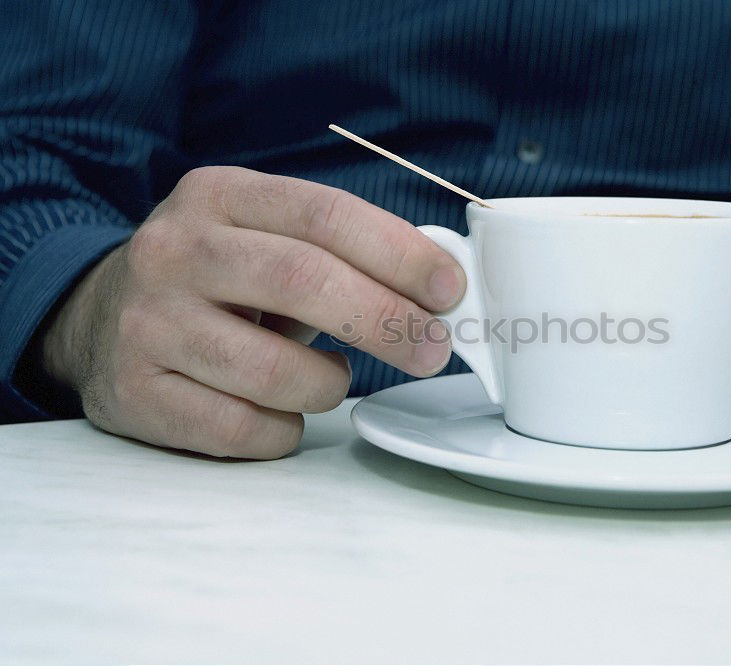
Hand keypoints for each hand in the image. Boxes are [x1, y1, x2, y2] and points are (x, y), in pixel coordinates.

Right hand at [42, 166, 463, 457]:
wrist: (100, 320)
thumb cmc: (219, 281)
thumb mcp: (263, 237)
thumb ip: (341, 251)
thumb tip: (441, 287)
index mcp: (218, 195)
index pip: (324, 215)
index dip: (399, 253)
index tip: (451, 289)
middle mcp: (175, 251)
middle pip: (304, 281)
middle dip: (387, 320)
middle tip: (431, 349)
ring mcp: (147, 324)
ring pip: (277, 372)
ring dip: (329, 384)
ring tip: (332, 376)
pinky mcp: (135, 393)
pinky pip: (242, 430)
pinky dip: (285, 430)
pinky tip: (283, 410)